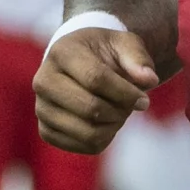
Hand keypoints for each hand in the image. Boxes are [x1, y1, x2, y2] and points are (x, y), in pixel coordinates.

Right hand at [33, 28, 158, 154]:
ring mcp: (41, 108)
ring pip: (88, 132)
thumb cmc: (104, 53)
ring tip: (118, 112)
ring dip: (114, 127)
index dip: (125, 93)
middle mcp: (43, 80)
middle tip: (131, 106)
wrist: (79, 64)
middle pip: (90, 108)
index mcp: (61, 52)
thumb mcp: (123, 44)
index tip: (144, 100)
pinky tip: (105, 122)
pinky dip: (104, 138)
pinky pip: (83, 146)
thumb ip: (138, 58)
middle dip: (120, 111)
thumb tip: (148, 80)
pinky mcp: (46, 130)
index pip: (95, 79)